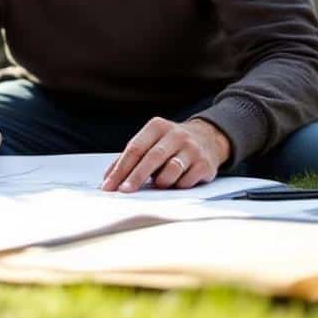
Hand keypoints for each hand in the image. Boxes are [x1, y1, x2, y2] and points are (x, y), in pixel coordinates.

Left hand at [101, 117, 230, 192]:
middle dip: (135, 177)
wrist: (208, 138)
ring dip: (160, 182)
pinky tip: (176, 183)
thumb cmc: (170, 143)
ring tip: (158, 183)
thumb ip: (130, 158)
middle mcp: (176, 135)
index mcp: (157, 127)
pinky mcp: (205, 164)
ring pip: (171, 170)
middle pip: (152, 158)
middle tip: (124, 191)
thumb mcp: (150, 142)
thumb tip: (109, 177)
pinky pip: (186, 181)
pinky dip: (177, 186)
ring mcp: (193, 149)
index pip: (135, 148)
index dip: (121, 168)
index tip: (110, 185)